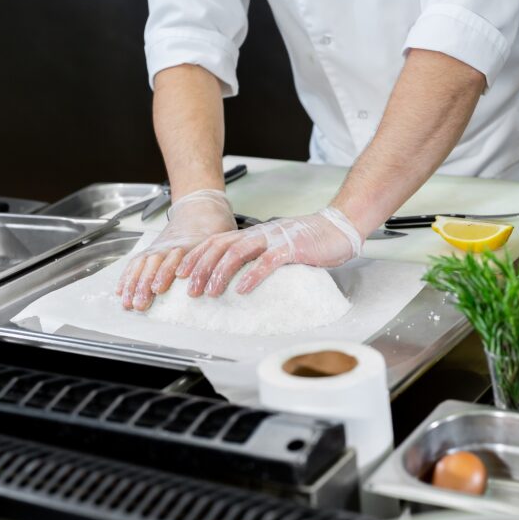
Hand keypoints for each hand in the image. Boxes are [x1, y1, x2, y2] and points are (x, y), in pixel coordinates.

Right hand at [116, 189, 235, 309]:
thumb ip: (221, 259)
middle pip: (153, 263)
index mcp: (189, 243)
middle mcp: (170, 245)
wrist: (201, 207)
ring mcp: (159, 247)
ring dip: (133, 284)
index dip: (164, 273)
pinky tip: (122, 291)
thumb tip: (225, 283)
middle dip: (144, 284)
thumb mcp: (222, 240)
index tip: (158, 288)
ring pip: (142, 264)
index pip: (174, 258)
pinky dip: (127, 277)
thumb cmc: (214, 226)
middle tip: (140, 303)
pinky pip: (136, 262)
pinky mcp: (152, 250)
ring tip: (129, 302)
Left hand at [176, 206, 363, 296]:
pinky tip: (242, 289)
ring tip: (210, 292)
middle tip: (189, 289)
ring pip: (237, 252)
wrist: (337, 227)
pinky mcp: (291, 248)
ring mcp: (274, 239)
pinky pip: (267, 262)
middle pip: (220, 246)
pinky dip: (252, 276)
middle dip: (200, 268)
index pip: (216, 242)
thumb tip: (240, 277)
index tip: (180, 274)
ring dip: (220, 273)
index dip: (195, 257)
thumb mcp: (276, 246)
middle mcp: (259, 234)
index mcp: (253, 234)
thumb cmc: (310, 239)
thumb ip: (258, 256)